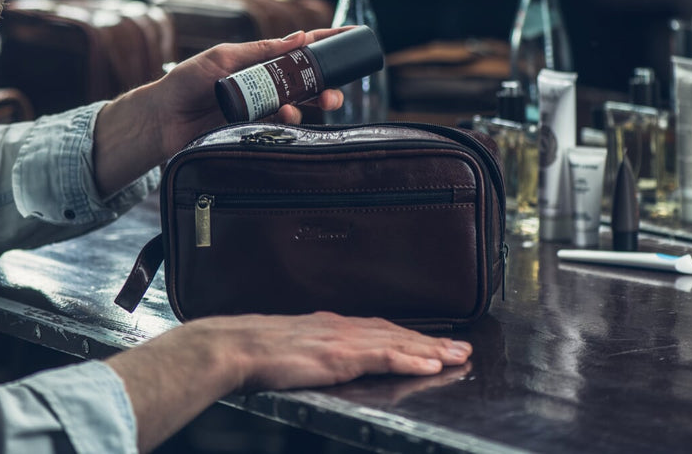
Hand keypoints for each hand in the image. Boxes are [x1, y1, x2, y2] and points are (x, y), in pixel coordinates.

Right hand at [106, 311, 471, 451]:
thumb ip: (305, 350)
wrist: (230, 346)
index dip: (407, 335)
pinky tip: (431, 365)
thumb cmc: (247, 350)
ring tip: (458, 356)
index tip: (430, 340)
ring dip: (431, 349)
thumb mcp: (284, 345)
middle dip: (430, 341)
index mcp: (327, 326)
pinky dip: (411, 359)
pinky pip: (384, 357)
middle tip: (461, 347)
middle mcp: (340, 327)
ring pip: (398, 343)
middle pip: (396, 333)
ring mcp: (342, 340)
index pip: (377, 330)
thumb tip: (310, 359)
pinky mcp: (339, 355)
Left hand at [152, 28, 348, 157]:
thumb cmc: (186, 83)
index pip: (298, 50)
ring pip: (300, 105)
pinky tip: (287, 116)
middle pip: (307, 82)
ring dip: (314, 105)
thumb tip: (300, 37)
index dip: (326, 44)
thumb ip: (260, 50)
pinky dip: (290, 120)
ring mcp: (260, 108)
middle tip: (336, 91)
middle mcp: (263, 85)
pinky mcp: (254, 130)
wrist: (162, 120)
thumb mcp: (223, 57)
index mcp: (258, 62)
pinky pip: (281, 126)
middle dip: (328, 84)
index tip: (353, 36)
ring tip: (319, 105)